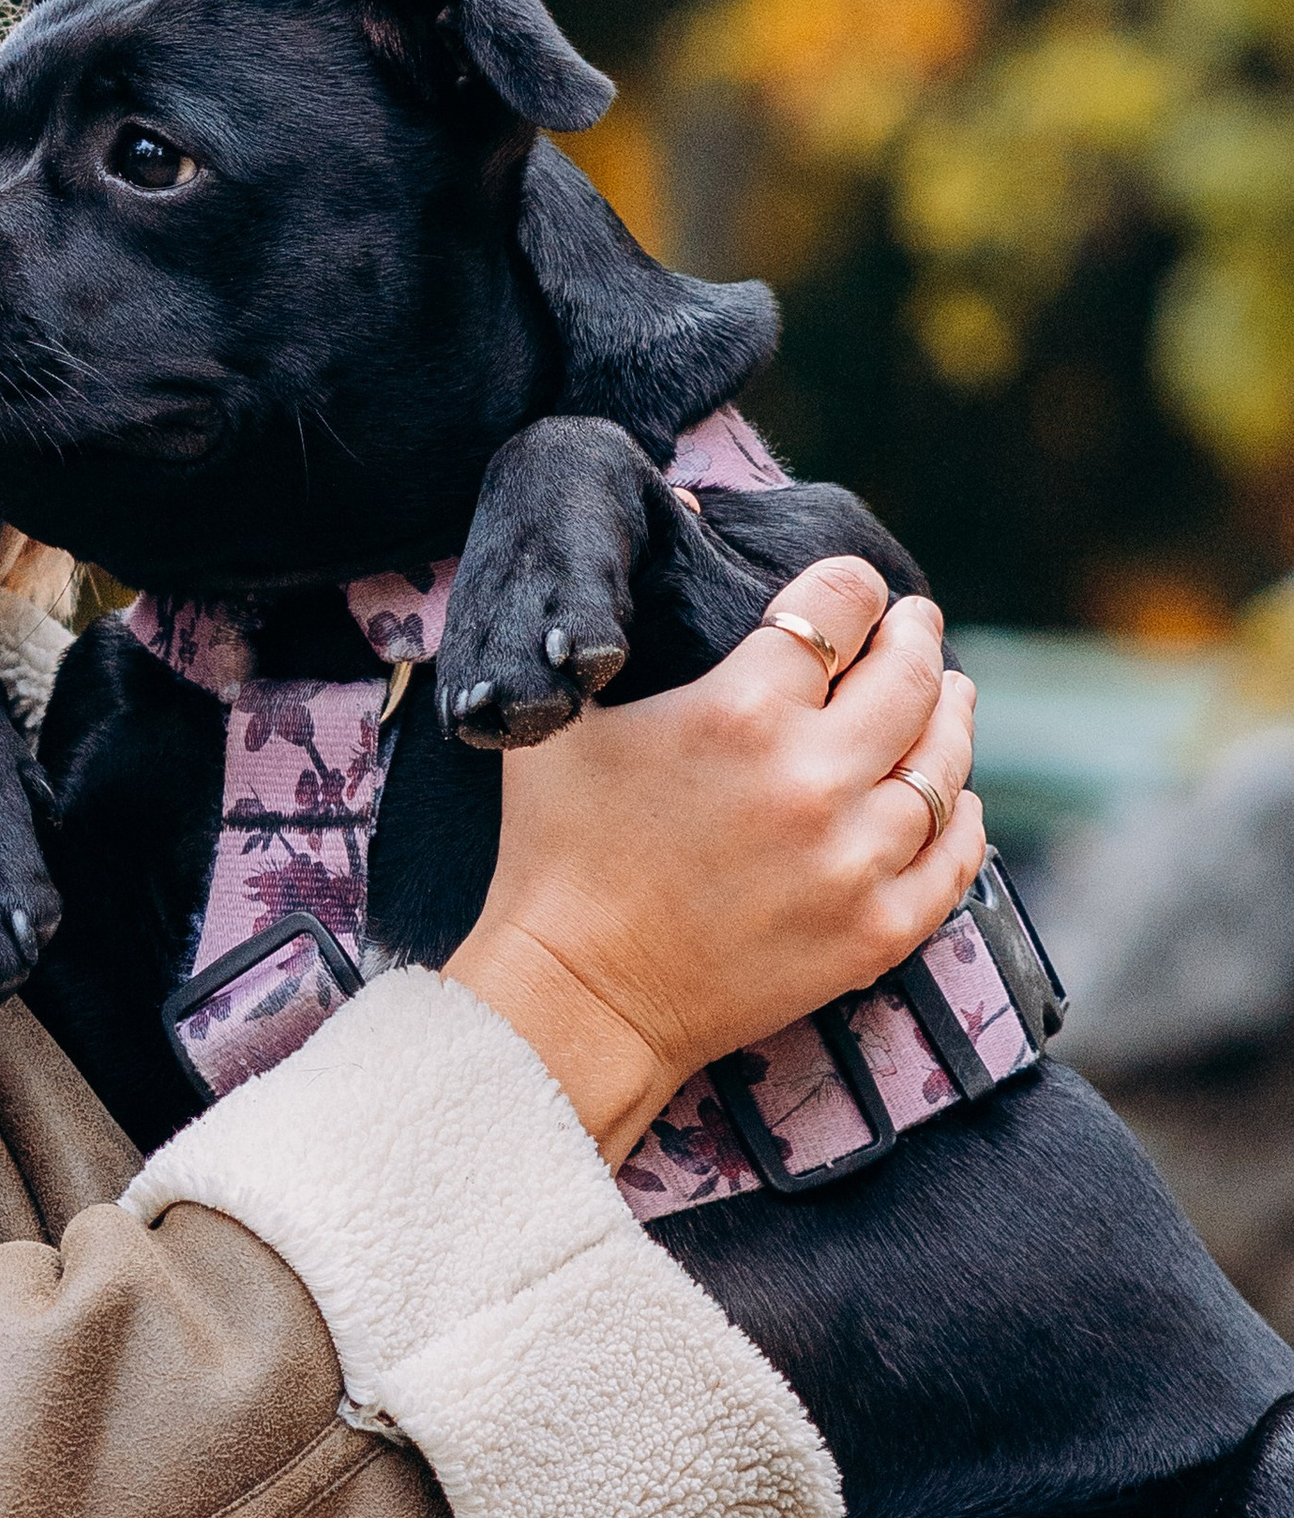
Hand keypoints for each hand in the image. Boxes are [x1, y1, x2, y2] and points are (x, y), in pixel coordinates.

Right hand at [448, 558, 980, 1161]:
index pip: (836, 609)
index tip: (852, 589)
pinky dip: (961, 816)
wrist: (575, 997)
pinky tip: (952, 797)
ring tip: (947, 695)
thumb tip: (671, 520)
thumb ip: (615, 629)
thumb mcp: (568, 720)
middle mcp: (814, 778)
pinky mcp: (874, 932)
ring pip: (944, 762)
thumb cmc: (555, 850)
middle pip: (908, 676)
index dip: (850, 586)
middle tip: (914, 622)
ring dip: (951, 716)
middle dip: (914, 634)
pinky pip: (956, 857)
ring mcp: (854, 860)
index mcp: (741, 711)